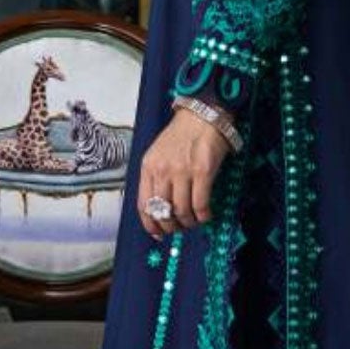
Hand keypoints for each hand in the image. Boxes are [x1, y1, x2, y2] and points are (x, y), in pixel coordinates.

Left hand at [137, 106, 233, 235]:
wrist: (203, 115)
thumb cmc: (182, 135)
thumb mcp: (158, 154)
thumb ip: (156, 178)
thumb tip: (160, 208)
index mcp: (148, 167)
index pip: (143, 205)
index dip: (150, 224)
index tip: (158, 233)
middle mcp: (162, 170)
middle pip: (163, 212)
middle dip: (171, 226)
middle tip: (180, 227)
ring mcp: (182, 171)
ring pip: (182, 211)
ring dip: (189, 222)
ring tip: (194, 220)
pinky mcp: (203, 172)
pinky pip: (200, 204)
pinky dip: (204, 215)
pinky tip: (206, 214)